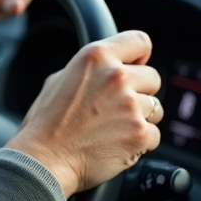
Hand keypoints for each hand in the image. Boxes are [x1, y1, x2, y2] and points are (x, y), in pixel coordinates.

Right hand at [6, 30, 162, 197]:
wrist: (44, 159)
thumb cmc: (46, 123)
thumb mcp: (58, 80)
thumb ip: (90, 70)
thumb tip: (109, 68)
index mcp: (96, 57)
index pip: (140, 41)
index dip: (139, 57)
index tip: (135, 68)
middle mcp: (116, 76)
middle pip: (153, 78)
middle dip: (140, 92)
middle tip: (116, 108)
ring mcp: (130, 105)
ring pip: (156, 108)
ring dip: (140, 119)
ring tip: (113, 128)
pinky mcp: (139, 133)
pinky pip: (154, 135)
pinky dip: (139, 142)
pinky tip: (116, 144)